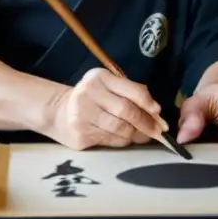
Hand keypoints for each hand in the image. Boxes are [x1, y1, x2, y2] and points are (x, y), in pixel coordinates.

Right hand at [49, 68, 163, 149]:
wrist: (59, 112)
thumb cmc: (92, 98)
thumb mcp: (108, 86)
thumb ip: (130, 93)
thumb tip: (156, 112)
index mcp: (100, 77)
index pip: (130, 90)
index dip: (148, 103)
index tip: (158, 112)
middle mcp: (90, 93)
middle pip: (126, 111)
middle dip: (146, 122)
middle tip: (158, 130)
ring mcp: (83, 114)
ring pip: (120, 129)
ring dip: (136, 134)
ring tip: (144, 135)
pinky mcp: (81, 133)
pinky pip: (111, 140)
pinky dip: (123, 141)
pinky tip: (127, 138)